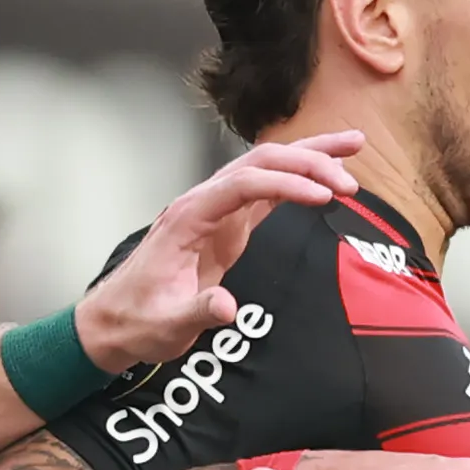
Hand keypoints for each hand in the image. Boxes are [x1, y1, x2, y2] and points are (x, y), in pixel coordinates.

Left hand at [78, 131, 360, 371]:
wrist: (115, 321)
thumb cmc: (139, 321)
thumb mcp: (167, 325)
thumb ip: (197, 312)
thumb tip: (228, 307)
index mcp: (189, 218)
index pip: (244, 185)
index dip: (286, 186)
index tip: (325, 198)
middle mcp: (203, 203)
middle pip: (260, 163)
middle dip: (307, 163)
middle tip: (351, 182)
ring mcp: (216, 210)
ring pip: (266, 167)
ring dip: (308, 157)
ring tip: (354, 145)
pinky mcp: (227, 224)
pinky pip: (266, 190)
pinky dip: (298, 180)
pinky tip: (326, 177)